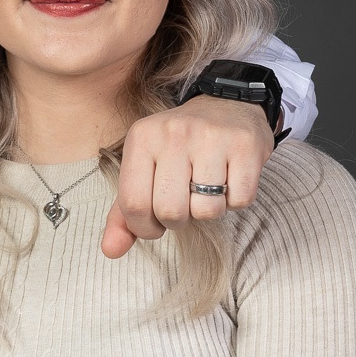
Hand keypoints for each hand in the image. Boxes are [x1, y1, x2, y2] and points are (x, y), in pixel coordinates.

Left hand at [101, 97, 274, 258]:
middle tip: (185, 201)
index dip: (145, 227)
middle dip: (179, 220)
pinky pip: (240, 200)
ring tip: (208, 186)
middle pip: (171, 212)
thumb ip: (124, 212)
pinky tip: (230, 178)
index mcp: (141, 138)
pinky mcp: (245, 145)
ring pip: (207, 210)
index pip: (133, 204)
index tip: (156, 222)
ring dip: (209, 209)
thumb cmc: (180, 147)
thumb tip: (110, 250)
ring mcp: (211, 137)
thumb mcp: (145, 169)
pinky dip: (235, 200)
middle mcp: (173, 133)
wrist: (228, 106)